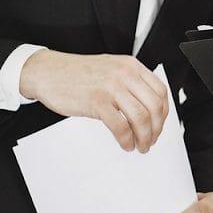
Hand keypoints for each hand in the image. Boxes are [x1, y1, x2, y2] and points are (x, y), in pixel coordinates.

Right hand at [20, 49, 169, 152]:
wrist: (48, 72)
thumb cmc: (76, 73)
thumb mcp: (110, 70)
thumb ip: (130, 83)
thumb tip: (148, 108)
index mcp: (131, 66)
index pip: (161, 91)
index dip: (164, 113)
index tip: (158, 126)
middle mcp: (124, 74)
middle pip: (155, 106)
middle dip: (156, 129)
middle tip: (151, 141)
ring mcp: (111, 87)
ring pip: (141, 118)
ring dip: (144, 137)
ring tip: (140, 146)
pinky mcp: (97, 101)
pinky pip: (121, 126)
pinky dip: (126, 140)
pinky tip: (125, 144)